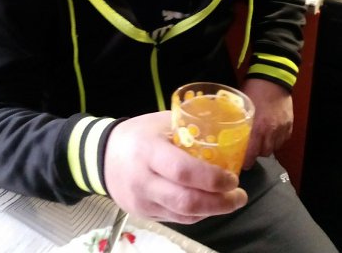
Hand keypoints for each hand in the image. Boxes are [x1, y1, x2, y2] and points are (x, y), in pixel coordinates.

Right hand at [104, 111, 247, 223]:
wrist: (102, 156)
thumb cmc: (138, 134)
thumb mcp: (161, 123)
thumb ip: (188, 129)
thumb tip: (225, 133)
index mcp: (149, 151)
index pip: (183, 171)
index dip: (211, 178)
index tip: (232, 177)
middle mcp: (144, 180)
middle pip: (185, 201)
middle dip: (219, 203)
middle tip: (239, 195)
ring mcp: (143, 201)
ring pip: (183, 216)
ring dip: (212, 211)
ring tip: (231, 201)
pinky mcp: (144, 214)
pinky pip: (176, 219)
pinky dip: (196, 213)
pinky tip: (208, 204)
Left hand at [241, 79, 292, 169]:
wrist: (273, 78)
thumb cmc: (253, 89)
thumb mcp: (241, 105)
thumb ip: (237, 119)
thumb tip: (226, 128)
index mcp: (257, 127)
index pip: (251, 153)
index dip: (246, 161)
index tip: (241, 163)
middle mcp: (271, 131)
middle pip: (264, 153)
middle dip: (256, 153)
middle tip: (249, 148)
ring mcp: (282, 129)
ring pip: (274, 148)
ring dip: (266, 146)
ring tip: (259, 140)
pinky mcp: (289, 125)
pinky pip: (282, 140)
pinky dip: (276, 139)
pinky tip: (270, 133)